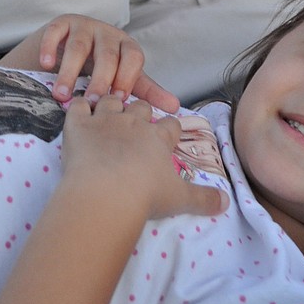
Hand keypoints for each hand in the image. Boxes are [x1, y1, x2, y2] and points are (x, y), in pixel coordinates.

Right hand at [36, 15, 179, 112]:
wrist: (70, 50)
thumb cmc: (102, 68)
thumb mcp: (124, 78)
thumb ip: (146, 92)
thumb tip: (175, 108)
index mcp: (127, 47)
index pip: (133, 58)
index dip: (126, 77)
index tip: (117, 100)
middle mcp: (108, 33)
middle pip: (106, 54)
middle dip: (99, 78)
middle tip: (91, 101)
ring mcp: (85, 26)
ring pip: (78, 46)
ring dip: (69, 71)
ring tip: (61, 94)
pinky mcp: (62, 23)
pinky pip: (56, 31)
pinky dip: (50, 47)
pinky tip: (46, 66)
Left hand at [61, 96, 228, 219]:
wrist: (106, 194)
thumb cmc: (145, 196)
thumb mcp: (180, 199)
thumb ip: (204, 199)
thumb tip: (225, 203)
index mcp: (159, 137)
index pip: (170, 124)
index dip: (169, 130)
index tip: (166, 136)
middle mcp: (134, 122)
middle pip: (141, 106)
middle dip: (140, 113)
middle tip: (135, 128)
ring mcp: (104, 119)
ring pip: (110, 100)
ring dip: (110, 106)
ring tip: (107, 118)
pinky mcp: (78, 124)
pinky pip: (78, 105)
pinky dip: (78, 107)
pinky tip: (78, 114)